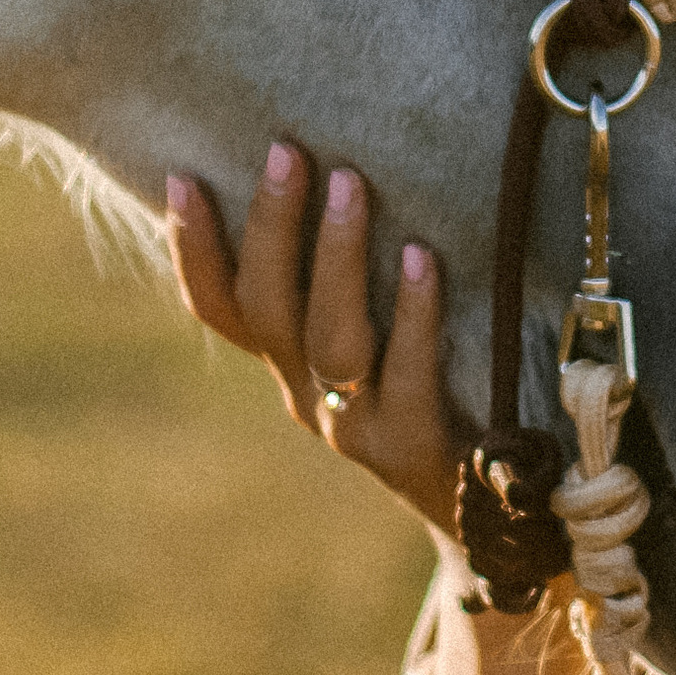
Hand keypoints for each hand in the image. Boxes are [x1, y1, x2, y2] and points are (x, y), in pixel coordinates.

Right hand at [168, 144, 467, 540]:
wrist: (493, 523)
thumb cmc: (440, 395)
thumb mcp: (381, 340)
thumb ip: (353, 280)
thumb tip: (346, 168)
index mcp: (289, 365)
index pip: (219, 308)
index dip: (192, 248)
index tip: (182, 175)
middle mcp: (308, 395)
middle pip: (267, 310)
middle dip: (272, 225)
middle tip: (288, 151)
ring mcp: (357, 426)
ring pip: (328, 339)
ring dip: (336, 255)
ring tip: (350, 182)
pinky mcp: (415, 449)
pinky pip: (407, 376)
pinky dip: (413, 313)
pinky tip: (423, 256)